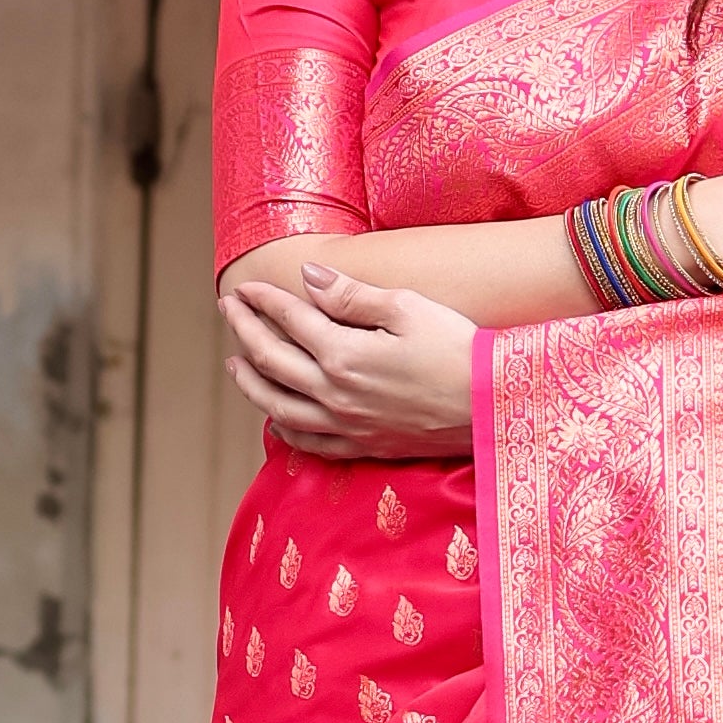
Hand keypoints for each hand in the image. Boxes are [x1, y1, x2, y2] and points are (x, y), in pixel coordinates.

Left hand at [220, 261, 477, 462]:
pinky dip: (284, 430)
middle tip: (229, 310)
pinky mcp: (364, 446)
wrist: (493, 407)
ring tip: (235, 365)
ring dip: (251, 382)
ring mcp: (346, 425)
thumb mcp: (408, 308)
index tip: (246, 286)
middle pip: (272, 360)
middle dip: (245, 332)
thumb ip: (352, 296)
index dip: (263, 300)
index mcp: (344, 354)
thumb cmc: (458, 350)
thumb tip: (308, 276)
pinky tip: (275, 419)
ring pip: (279, 405)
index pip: (290, 319)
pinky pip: (309, 444)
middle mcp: (335, 394)